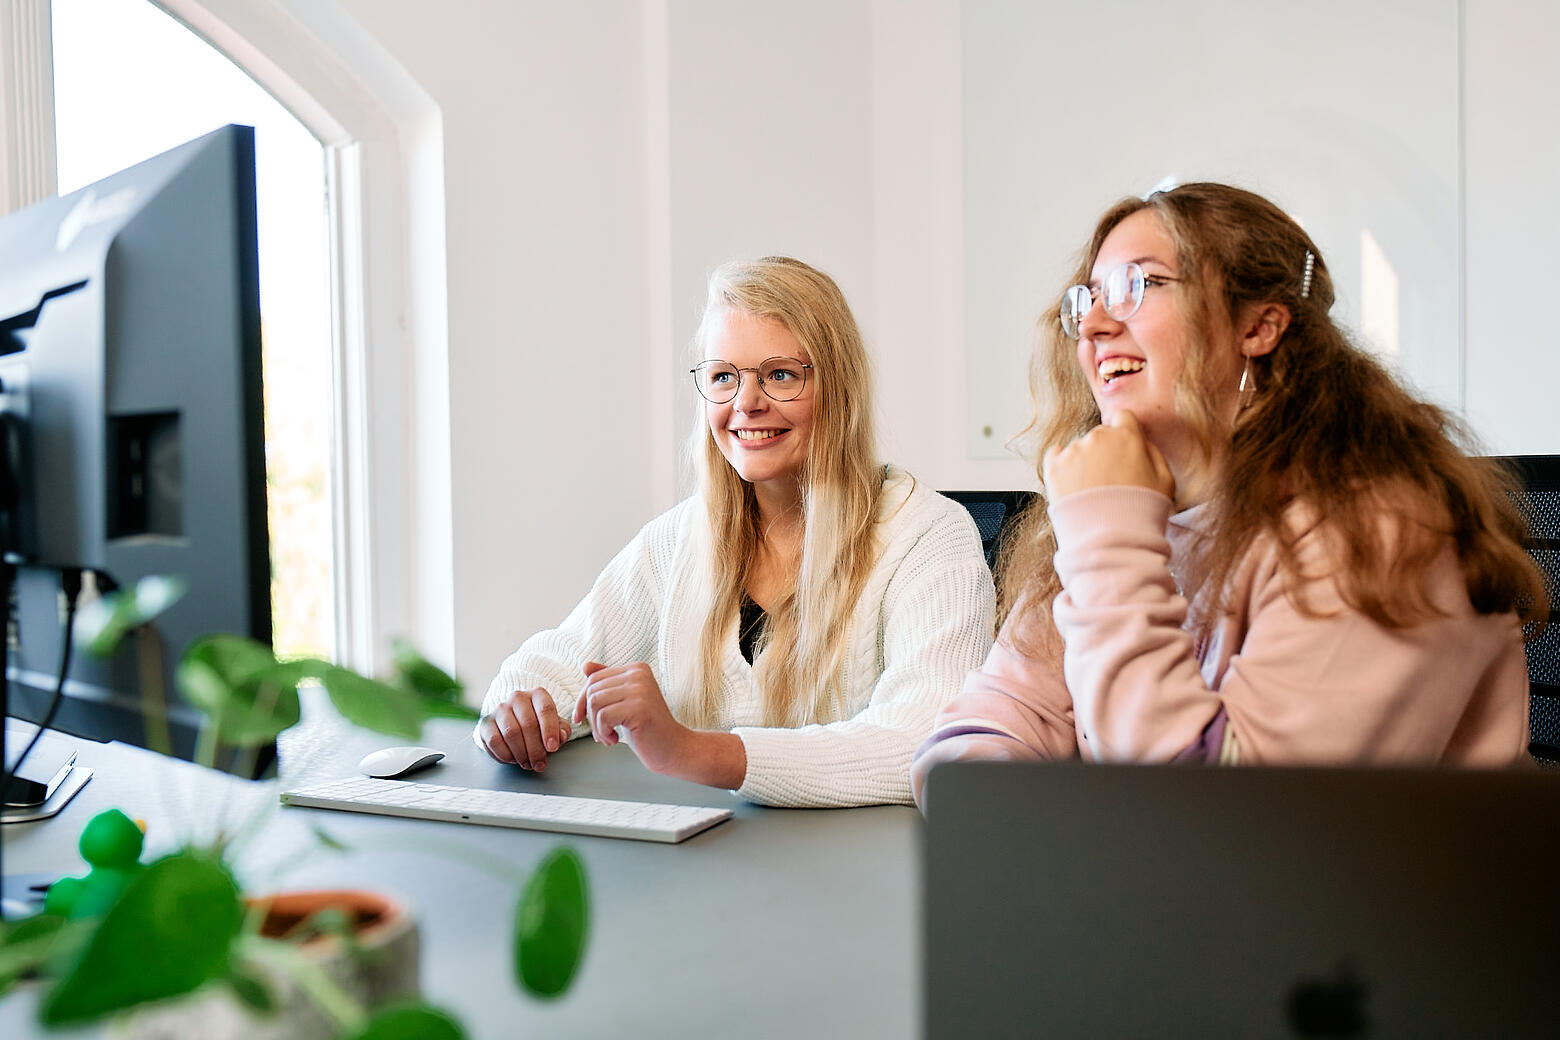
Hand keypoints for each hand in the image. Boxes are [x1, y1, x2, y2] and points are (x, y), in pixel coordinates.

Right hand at [477, 688, 571, 770]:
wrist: (514, 719)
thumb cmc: (538, 723)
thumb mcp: (555, 724)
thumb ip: (562, 730)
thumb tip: (561, 737)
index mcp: (537, 694)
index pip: (546, 709)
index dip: (550, 731)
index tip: (553, 748)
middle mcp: (517, 698)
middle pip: (528, 724)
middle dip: (536, 749)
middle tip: (540, 764)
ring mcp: (500, 709)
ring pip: (511, 733)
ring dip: (521, 754)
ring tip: (528, 764)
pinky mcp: (486, 722)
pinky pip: (494, 741)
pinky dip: (505, 755)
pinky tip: (513, 759)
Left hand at [572, 661, 689, 775]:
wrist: (671, 747)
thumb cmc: (646, 727)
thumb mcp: (624, 701)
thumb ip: (608, 683)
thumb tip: (585, 666)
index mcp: (637, 669)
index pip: (594, 678)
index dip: (583, 701)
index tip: (583, 718)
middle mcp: (639, 674)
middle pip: (592, 690)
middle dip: (590, 716)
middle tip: (603, 733)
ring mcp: (641, 690)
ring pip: (595, 702)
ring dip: (596, 727)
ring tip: (609, 737)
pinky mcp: (640, 708)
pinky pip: (603, 717)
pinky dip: (603, 733)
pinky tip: (614, 740)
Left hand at [1042, 410, 1174, 500]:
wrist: (1111, 541)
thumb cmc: (1142, 512)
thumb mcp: (1166, 480)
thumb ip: (1153, 452)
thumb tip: (1141, 439)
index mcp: (1127, 436)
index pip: (1123, 418)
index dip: (1125, 434)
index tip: (1124, 452)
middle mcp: (1097, 437)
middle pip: (1101, 434)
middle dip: (1106, 451)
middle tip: (1110, 480)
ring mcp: (1073, 451)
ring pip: (1079, 448)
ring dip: (1085, 462)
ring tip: (1093, 492)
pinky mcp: (1052, 467)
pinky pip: (1055, 457)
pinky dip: (1063, 468)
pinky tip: (1074, 486)